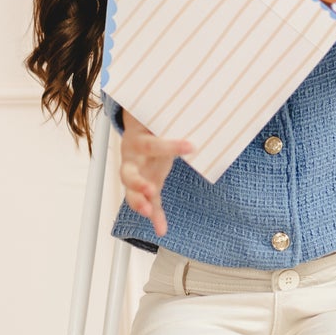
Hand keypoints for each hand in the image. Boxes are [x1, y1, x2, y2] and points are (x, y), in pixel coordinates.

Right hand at [119, 113, 192, 238]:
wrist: (139, 129)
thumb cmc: (154, 125)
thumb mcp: (162, 119)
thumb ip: (178, 118)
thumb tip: (208, 105)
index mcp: (137, 139)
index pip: (152, 144)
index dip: (170, 146)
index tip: (192, 147)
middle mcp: (131, 158)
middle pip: (127, 173)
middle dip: (137, 183)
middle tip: (150, 189)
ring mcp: (134, 174)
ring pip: (130, 191)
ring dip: (138, 202)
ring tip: (148, 211)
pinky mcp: (141, 187)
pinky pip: (147, 204)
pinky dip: (155, 217)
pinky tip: (162, 229)